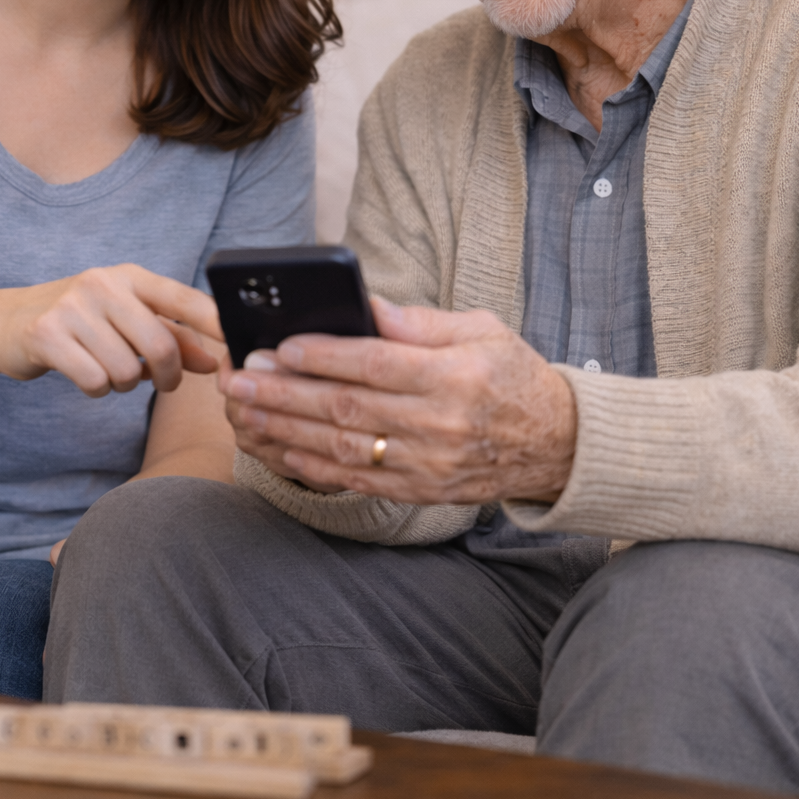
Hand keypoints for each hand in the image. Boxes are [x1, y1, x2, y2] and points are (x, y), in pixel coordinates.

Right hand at [0, 264, 222, 396]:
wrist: (5, 323)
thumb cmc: (79, 322)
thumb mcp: (126, 319)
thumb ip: (171, 337)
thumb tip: (213, 361)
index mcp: (130, 276)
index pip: (183, 298)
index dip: (214, 323)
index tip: (237, 347)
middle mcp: (103, 284)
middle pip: (160, 343)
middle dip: (168, 375)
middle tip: (163, 383)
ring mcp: (73, 307)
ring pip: (127, 369)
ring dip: (125, 384)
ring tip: (109, 371)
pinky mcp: (47, 335)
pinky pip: (95, 382)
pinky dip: (98, 390)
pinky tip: (84, 374)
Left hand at [220, 298, 576, 503]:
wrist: (557, 445)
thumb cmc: (512, 376)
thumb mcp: (481, 330)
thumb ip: (420, 321)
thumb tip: (364, 305)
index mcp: (457, 376)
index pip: (377, 364)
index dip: (326, 356)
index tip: (281, 347)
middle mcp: (441, 425)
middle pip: (349, 408)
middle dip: (286, 393)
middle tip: (241, 378)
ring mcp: (429, 465)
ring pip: (344, 448)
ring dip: (286, 430)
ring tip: (245, 410)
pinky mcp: (420, 492)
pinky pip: (356, 481)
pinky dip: (313, 466)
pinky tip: (279, 447)